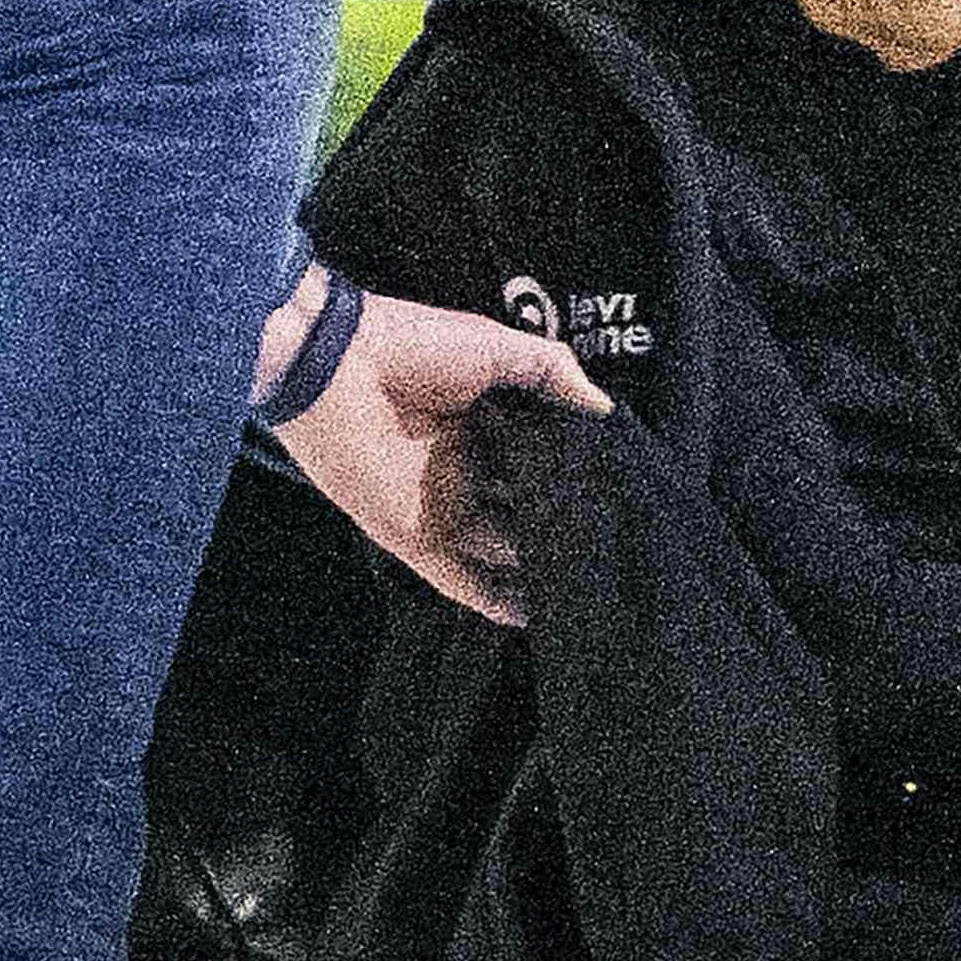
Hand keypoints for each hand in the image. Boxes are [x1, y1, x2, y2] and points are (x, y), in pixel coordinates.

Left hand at [282, 280, 605, 626]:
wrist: (336, 367)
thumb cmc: (412, 346)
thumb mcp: (497, 346)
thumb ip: (555, 374)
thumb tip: (606, 412)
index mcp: (485, 421)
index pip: (543, 459)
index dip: (579, 475)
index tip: (624, 495)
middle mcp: (467, 468)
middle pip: (526, 509)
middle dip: (565, 525)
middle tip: (614, 547)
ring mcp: (442, 506)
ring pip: (501, 549)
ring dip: (538, 566)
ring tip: (591, 584)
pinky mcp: (415, 536)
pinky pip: (459, 580)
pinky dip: (494, 599)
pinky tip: (534, 614)